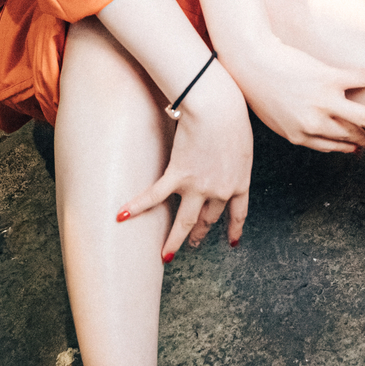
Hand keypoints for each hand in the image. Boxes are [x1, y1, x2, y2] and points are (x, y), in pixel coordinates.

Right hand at [116, 64, 252, 256]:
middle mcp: (220, 190)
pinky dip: (137, 206)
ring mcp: (198, 186)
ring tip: (166, 255)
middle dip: (201, 233)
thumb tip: (224, 155)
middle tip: (195, 245)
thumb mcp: (241, 142)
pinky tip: (123, 215)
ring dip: (175, 241)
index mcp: (240, 182)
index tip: (231, 242)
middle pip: (209, 218)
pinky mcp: (178, 175)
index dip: (234, 229)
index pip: (238, 213)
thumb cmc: (232, 116)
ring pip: (185, 221)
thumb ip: (233, 156)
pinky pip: (154, 196)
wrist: (218, 110)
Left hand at [221, 35, 364, 153]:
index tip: (364, 145)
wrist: (250, 61)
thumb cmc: (258, 89)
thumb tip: (318, 134)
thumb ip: (297, 130)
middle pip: (353, 134)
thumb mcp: (274, 119)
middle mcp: (316, 123)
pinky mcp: (329, 77)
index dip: (352, 145)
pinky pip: (361, 78)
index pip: (335, 145)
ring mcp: (324, 101)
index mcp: (301, 136)